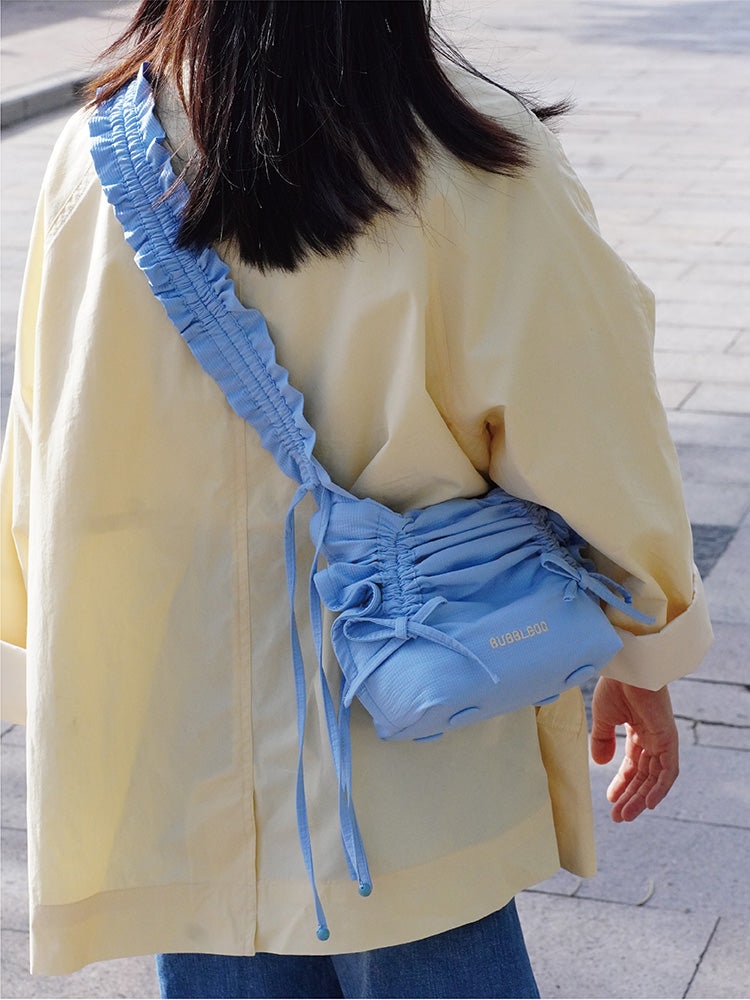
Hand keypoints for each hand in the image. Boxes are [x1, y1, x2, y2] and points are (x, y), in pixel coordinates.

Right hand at [590, 677, 678, 822]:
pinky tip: (649, 804)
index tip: (610, 799)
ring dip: (642, 798)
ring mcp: (662, 739)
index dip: (622, 783)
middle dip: (631, 796)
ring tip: (626, 815)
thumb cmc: (614, 685)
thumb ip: (602, 741)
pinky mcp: (669, 739)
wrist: (627, 668)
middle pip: (644, 775)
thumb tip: (599, 764)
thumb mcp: (603, 718)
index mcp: (638, 730)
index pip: (633, 765)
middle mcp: (652, 737)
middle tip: (618, 816)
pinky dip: (660, 789)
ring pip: (655, 778)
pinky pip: (669, 771)